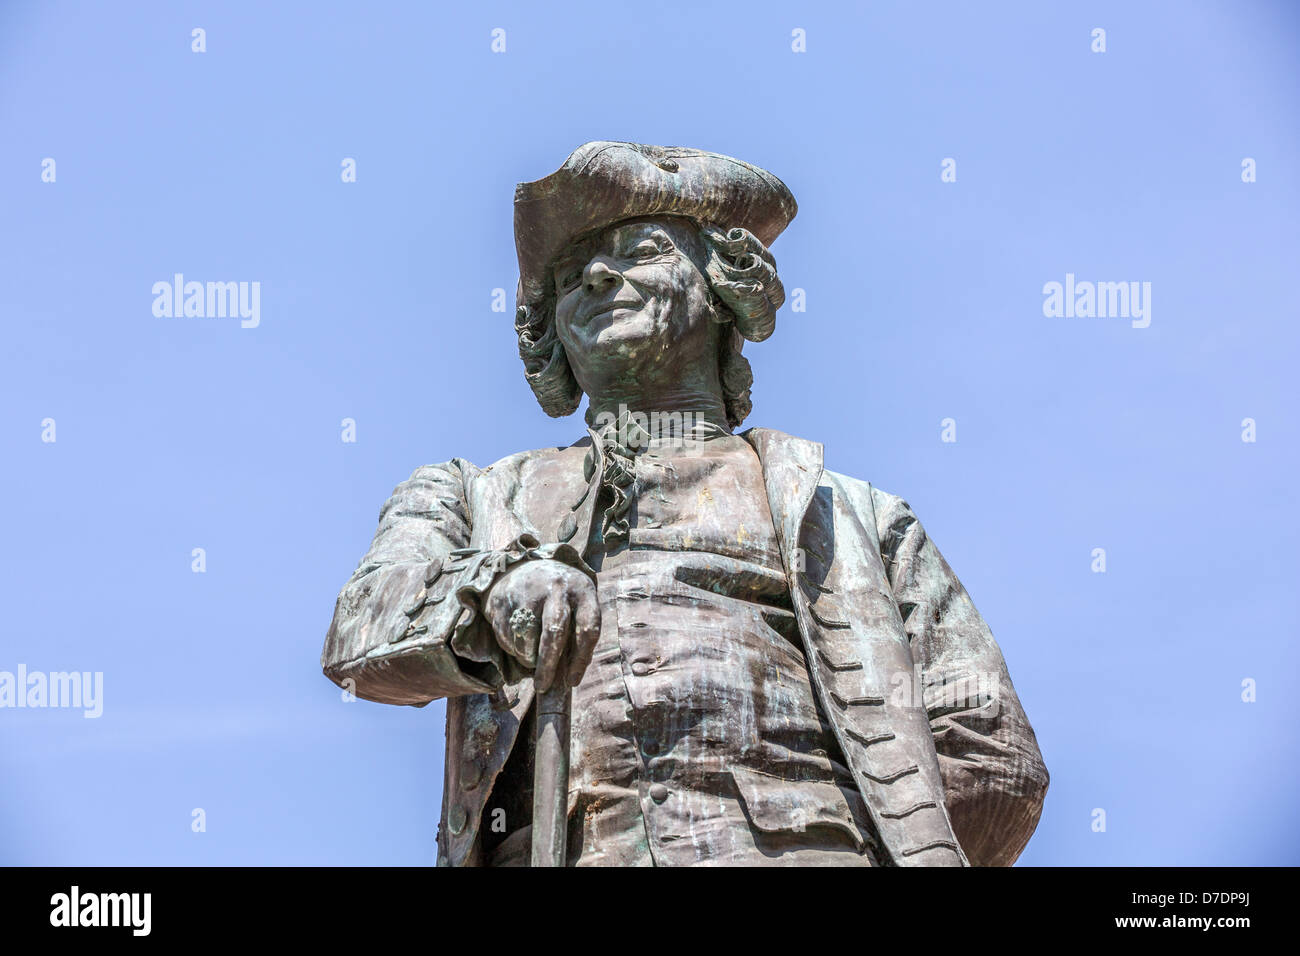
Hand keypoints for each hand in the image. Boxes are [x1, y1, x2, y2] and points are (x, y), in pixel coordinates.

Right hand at [483, 560, 599, 691]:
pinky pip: (508, 638)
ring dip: (528, 657)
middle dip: (548, 665)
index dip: (581, 660)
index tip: (572, 682)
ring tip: (531, 653)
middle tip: (543, 686)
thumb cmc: (557, 598)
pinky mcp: (504, 599)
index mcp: (582, 590)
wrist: (521, 567)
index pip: (588, 629)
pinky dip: (513, 648)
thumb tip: (571, 677)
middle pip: (553, 633)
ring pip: (527, 640)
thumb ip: (578, 635)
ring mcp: (528, 591)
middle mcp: (556, 587)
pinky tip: (518, 637)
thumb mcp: (576, 605)